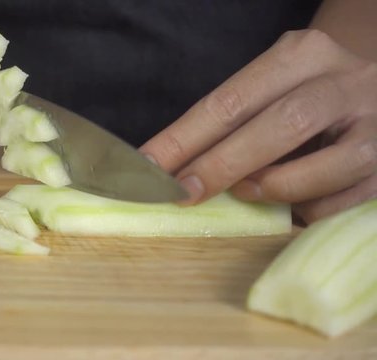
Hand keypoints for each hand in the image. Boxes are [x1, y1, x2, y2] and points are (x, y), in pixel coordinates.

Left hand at [141, 30, 376, 223]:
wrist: (373, 91)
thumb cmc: (303, 95)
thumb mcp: (271, 89)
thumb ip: (234, 123)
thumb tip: (177, 172)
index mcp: (300, 56)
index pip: (229, 101)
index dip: (184, 139)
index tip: (149, 168)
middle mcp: (342, 82)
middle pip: (277, 125)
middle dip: (221, 165)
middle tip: (183, 193)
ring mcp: (374, 123)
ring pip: (326, 166)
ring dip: (274, 188)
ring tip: (246, 193)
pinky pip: (343, 200)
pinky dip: (308, 210)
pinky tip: (290, 207)